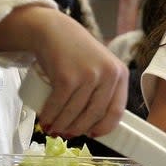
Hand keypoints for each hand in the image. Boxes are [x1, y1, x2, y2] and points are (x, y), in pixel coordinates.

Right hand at [0, 6, 127, 137]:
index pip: (116, 110)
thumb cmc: (76, 53)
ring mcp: (88, 75)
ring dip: (62, 126)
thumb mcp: (99, 66)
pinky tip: (45, 121)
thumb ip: (105, 88)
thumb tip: (98, 124)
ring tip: (54, 129)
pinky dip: (50, 116)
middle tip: (67, 134)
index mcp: (120, 74)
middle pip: (94, 115)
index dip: (104, 127)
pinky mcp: (67, 77)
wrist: (52, 30)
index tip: (93, 135)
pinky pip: (59, 105)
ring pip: (75, 113)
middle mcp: (108, 75)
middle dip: (78, 129)